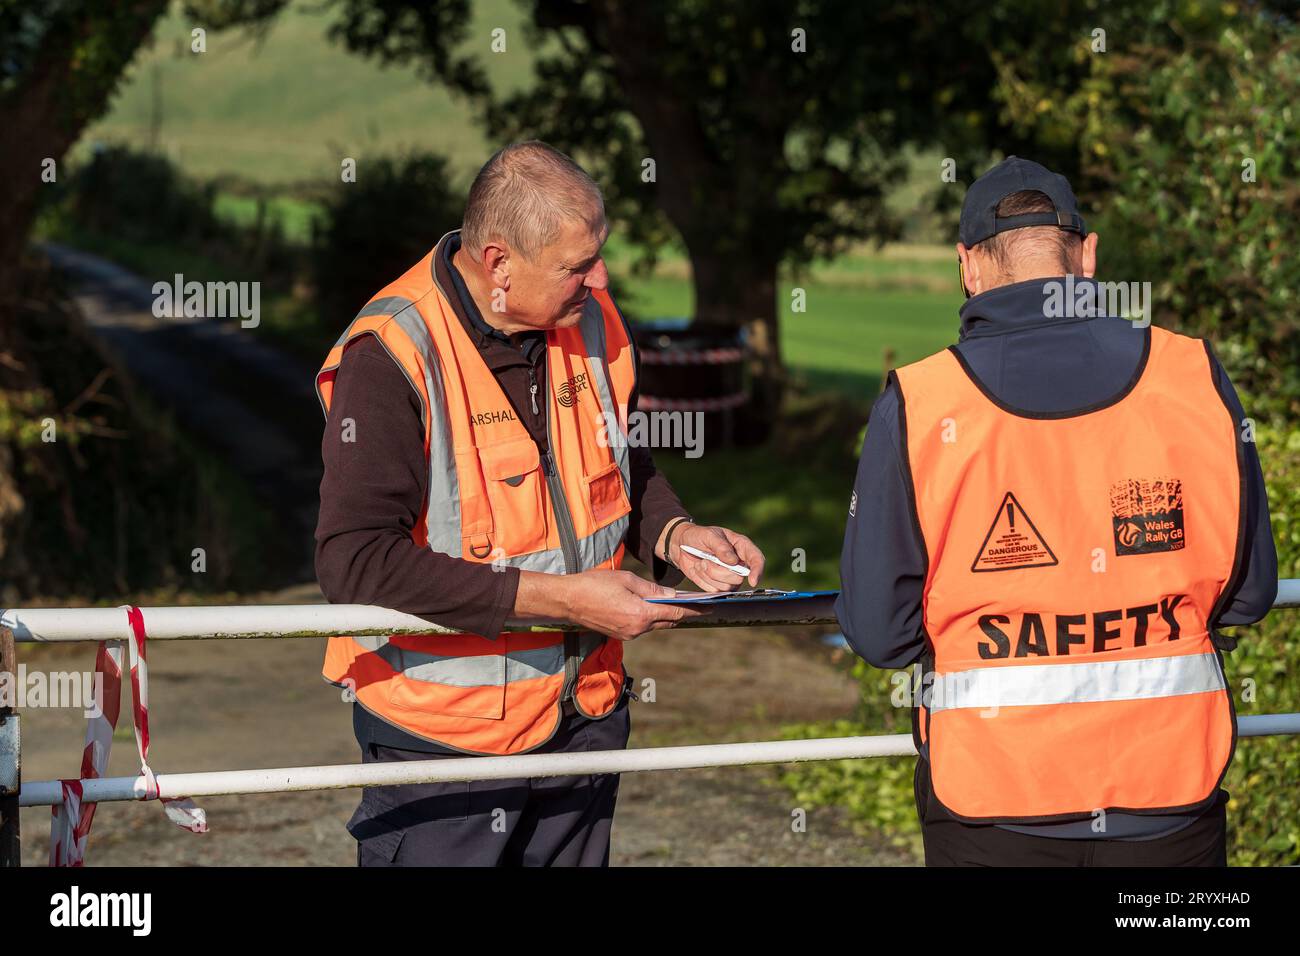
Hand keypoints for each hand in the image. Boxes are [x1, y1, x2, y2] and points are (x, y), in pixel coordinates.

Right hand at [518, 569, 699, 640]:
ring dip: (665, 616)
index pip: (675, 613)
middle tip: (698, 604)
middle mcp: (637, 629)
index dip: (694, 610)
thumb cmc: (595, 584)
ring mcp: (629, 635)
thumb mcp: (627, 579)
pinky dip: (651, 618)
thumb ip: (652, 589)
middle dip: (682, 613)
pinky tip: (653, 608)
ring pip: (655, 625)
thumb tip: (672, 595)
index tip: (710, 607)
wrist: (567, 601)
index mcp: (641, 614)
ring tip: (678, 604)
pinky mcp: (621, 635)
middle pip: (668, 622)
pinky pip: (643, 626)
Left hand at [671, 524, 764, 591]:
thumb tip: (733, 561)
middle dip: (718, 572)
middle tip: (705, 560)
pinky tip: (699, 570)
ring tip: (701, 563)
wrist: (682, 546)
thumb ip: (720, 546)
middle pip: (738, 578)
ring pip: (725, 587)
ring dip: (708, 575)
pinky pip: (714, 591)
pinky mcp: (719, 586)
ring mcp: (730, 577)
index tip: (752, 581)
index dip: (757, 571)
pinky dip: (703, 581)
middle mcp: (739, 564)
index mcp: (742, 547)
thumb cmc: (699, 536)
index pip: (757, 560)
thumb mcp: (708, 535)